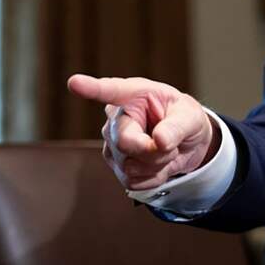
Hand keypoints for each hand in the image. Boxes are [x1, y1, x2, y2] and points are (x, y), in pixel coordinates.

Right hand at [67, 74, 218, 189]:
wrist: (186, 144)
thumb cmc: (184, 120)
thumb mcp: (190, 117)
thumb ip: (177, 127)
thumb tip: (159, 141)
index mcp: (133, 95)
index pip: (110, 91)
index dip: (91, 88)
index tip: (74, 83)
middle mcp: (116, 119)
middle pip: (124, 142)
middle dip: (154, 151)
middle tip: (170, 144)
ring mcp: (112, 145)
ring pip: (130, 166)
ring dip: (157, 165)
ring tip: (164, 150)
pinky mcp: (116, 167)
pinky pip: (134, 182)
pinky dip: (153, 178)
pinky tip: (157, 164)